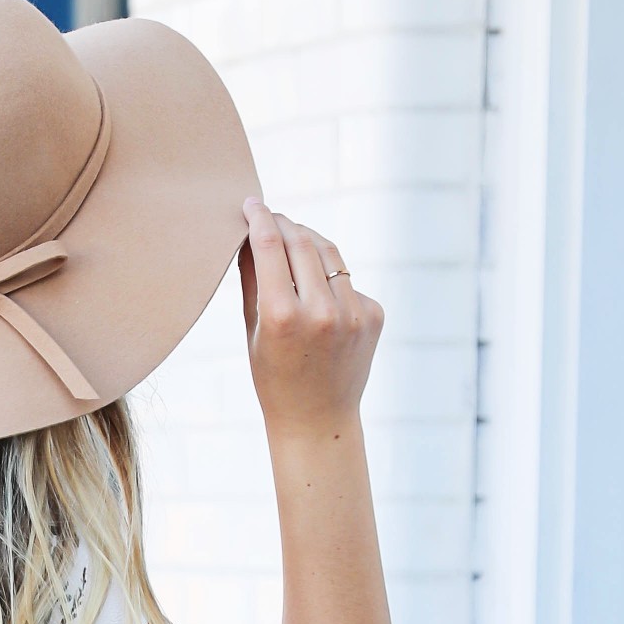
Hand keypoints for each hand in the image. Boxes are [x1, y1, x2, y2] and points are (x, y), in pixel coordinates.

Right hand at [239, 199, 382, 440]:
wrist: (317, 421)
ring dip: (308, 241)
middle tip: (270, 217)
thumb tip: (250, 232)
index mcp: (282, 316)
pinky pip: (347, 280)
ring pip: (328, 254)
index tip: (252, 203)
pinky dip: (329, 277)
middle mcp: (321, 311)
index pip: (269, 245)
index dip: (259, 217)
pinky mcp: (373, 315)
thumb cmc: (274, 378)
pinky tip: (317, 293)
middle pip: (300, 241)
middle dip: (283, 223)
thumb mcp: (254, 330)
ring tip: (292, 242)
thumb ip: (252, 278)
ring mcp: (353, 313)